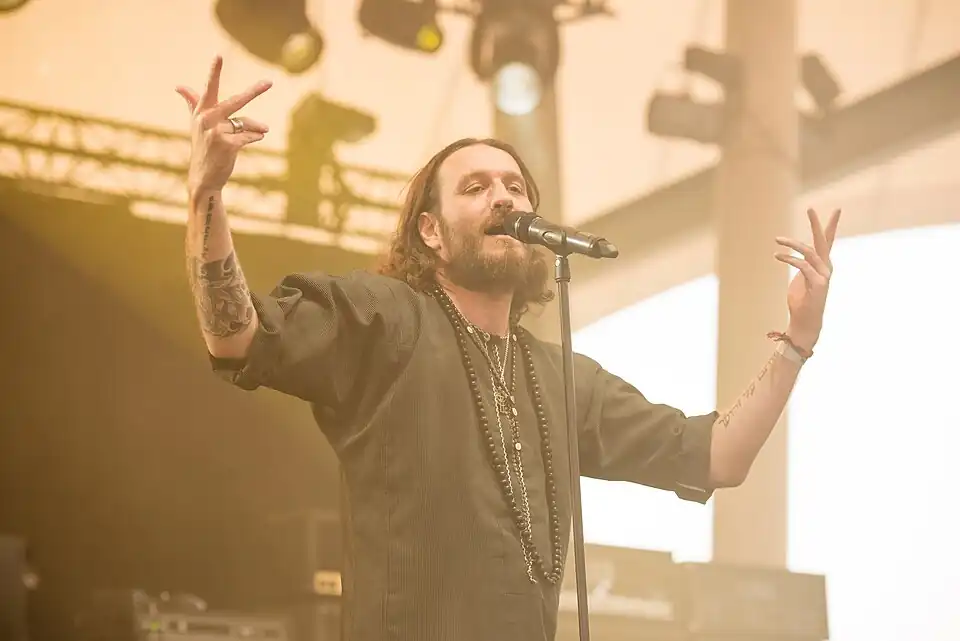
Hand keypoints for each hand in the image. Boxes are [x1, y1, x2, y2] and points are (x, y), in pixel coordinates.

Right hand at [176, 56, 271, 193]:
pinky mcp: (227, 145)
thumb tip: (179, 85)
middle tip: (269, 82)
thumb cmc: (203, 148)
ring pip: (245, 123)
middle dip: (253, 92)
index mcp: (201, 112)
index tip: (218, 55)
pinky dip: (256, 136)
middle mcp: (206, 120)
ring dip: (256, 127)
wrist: (204, 177)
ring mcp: (216, 133)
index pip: (209, 88)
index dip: (214, 72)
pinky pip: (248, 136)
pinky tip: (258, 137)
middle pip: (234, 102)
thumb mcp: (196, 124)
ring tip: (264, 129)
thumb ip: (192, 103)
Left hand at [774, 208, 841, 351]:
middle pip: (824, 241)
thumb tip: (795, 256)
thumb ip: (803, 265)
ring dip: (792, 244)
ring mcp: (824, 276)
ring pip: (810, 252)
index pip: (827, 242)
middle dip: (817, 224)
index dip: (830, 225)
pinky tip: (778, 256)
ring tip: (777, 239)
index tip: (836, 209)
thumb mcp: (801, 278)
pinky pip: (804, 266)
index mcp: (822, 265)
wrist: (805, 321)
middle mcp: (826, 268)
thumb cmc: (801, 300)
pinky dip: (790, 259)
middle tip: (810, 208)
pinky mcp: (818, 284)